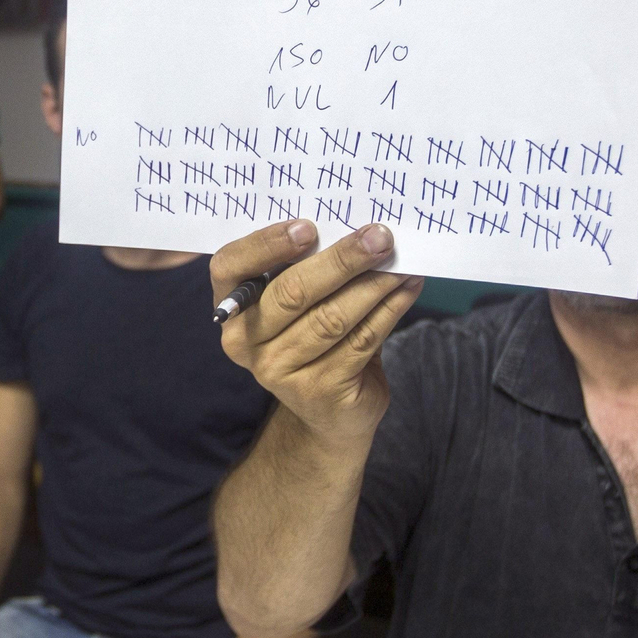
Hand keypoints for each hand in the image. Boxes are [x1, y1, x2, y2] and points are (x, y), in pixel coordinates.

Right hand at [212, 221, 422, 442]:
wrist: (328, 411)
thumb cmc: (312, 338)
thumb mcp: (296, 304)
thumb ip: (308, 268)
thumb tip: (356, 226)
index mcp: (231, 308)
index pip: (230, 266)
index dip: (266, 244)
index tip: (308, 227)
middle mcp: (245, 342)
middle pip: (292, 292)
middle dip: (342, 260)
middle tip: (379, 237)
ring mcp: (279, 371)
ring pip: (332, 317)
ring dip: (374, 284)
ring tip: (402, 262)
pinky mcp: (320, 391)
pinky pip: (361, 340)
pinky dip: (389, 309)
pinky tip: (407, 288)